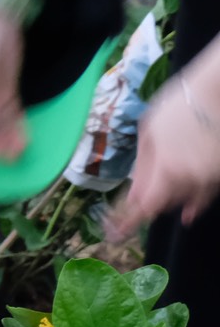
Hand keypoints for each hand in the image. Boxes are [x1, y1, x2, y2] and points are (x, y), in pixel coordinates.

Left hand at [116, 79, 219, 234]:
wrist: (216, 92)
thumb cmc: (177, 107)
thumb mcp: (149, 132)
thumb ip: (143, 168)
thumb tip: (135, 198)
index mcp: (167, 167)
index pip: (147, 206)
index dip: (131, 222)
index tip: (117, 234)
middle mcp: (191, 177)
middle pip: (167, 204)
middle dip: (151, 207)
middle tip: (133, 212)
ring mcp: (210, 176)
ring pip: (187, 202)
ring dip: (173, 204)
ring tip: (164, 205)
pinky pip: (207, 195)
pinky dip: (196, 203)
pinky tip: (189, 211)